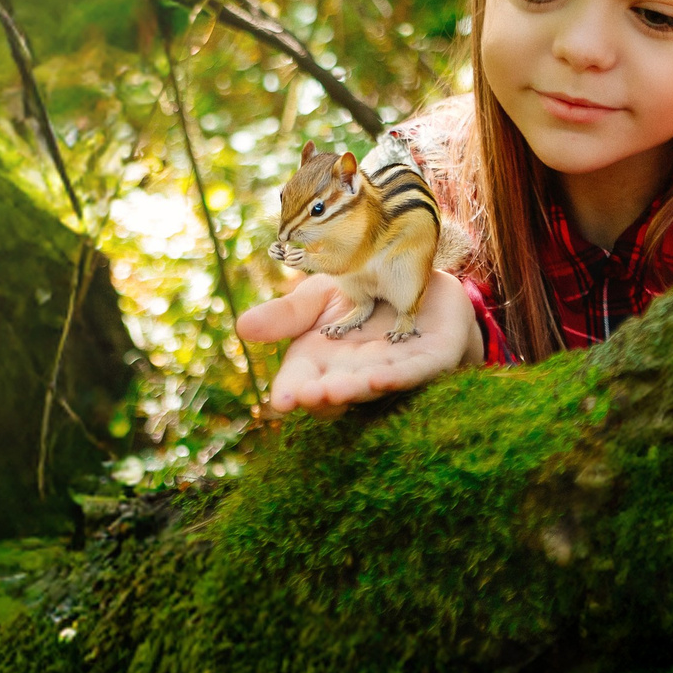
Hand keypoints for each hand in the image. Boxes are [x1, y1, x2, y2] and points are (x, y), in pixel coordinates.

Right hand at [237, 269, 482, 413]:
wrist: (420, 271)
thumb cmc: (363, 288)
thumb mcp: (318, 296)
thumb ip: (287, 314)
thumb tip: (242, 327)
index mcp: (323, 359)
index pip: (302, 382)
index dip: (292, 393)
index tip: (281, 401)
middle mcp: (356, 371)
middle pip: (336, 390)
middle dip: (322, 395)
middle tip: (308, 396)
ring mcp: (393, 368)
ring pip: (372, 384)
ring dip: (354, 389)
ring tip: (335, 391)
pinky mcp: (430, 359)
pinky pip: (413, 371)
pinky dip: (396, 376)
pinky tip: (379, 377)